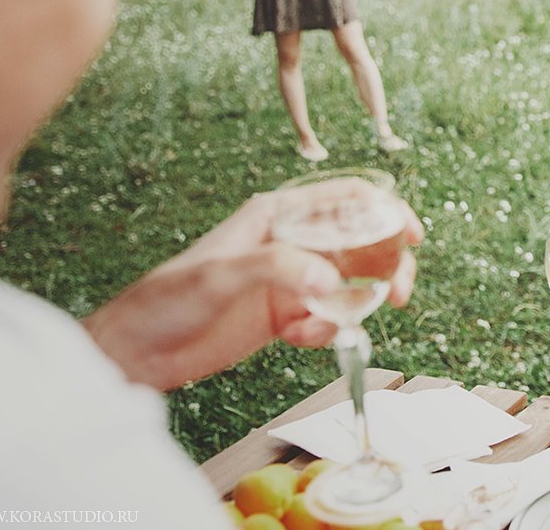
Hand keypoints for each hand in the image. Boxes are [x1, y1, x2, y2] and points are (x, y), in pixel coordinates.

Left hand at [82, 192, 423, 391]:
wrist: (137, 350)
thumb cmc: (168, 299)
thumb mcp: (223, 275)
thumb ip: (279, 269)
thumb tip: (333, 281)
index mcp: (276, 214)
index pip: (346, 199)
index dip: (386, 210)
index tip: (412, 236)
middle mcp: (289, 241)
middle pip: (360, 242)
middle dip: (385, 265)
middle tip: (398, 293)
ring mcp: (289, 278)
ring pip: (349, 283)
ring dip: (359, 303)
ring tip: (340, 325)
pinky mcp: (284, 313)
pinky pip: (327, 318)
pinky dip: (326, 330)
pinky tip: (297, 338)